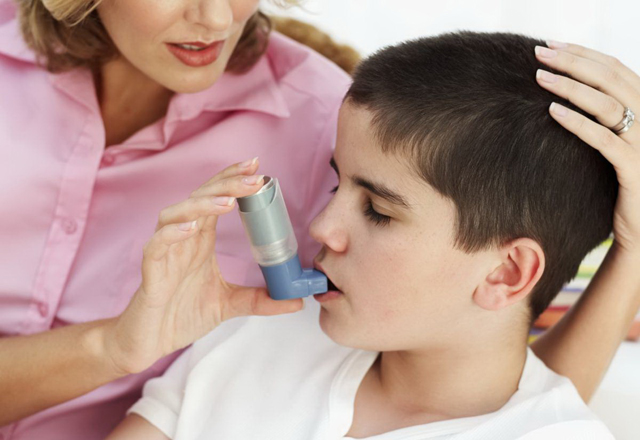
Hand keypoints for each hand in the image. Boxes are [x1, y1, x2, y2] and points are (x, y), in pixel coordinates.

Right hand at [104, 158, 302, 374]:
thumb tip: (297, 301)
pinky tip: (191, 228)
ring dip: (201, 205)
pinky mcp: (150, 273)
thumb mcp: (230, 305)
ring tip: (228, 201)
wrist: (149, 342)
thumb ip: (261, 300)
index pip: (217, 199)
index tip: (258, 168)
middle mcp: (182, 240)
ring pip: (174, 214)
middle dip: (226, 184)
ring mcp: (165, 253)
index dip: (233, 180)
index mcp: (200, 240)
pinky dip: (172, 234)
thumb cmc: (182, 315)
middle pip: (200, 199)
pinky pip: (156, 246)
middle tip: (254, 176)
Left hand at [535, 41, 639, 256]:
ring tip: (539, 77)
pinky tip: (552, 112)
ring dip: (571, 86)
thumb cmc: (620, 184)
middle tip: (538, 52)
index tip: (551, 44)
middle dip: (572, 61)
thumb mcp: (615, 141)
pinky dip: (577, 123)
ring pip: (607, 104)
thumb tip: (565, 92)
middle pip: (611, 79)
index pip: (615, 68)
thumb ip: (601, 115)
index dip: (583, 53)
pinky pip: (604, 140)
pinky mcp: (634, 168)